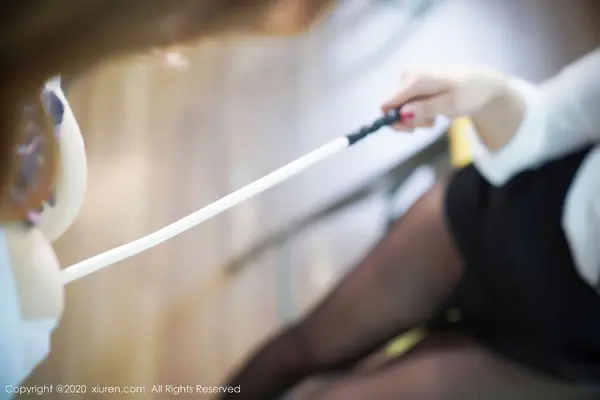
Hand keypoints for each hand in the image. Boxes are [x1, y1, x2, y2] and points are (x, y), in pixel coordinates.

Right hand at [382, 68, 507, 131]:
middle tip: (431, 122)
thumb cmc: (468, 94)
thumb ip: (426, 109)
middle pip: (393, 109)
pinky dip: (419, 113)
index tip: (412, 130)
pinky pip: (405, 106)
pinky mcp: (411, 85)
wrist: (480, 84)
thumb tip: (402, 114)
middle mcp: (407, 77)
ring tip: (436, 116)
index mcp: (415, 79)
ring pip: (399, 109)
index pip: (388, 104)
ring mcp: (409, 80)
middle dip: (410, 121)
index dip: (395, 120)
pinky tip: (434, 111)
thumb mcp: (450, 105)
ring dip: (416, 119)